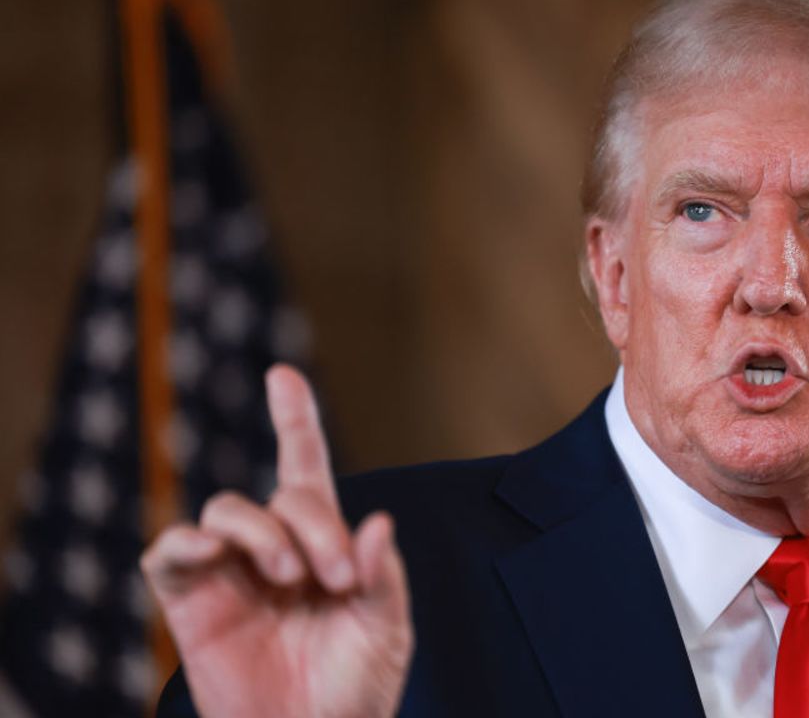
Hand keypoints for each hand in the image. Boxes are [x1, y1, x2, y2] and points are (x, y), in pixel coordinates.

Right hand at [141, 365, 412, 717]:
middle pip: (282, 495)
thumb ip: (382, 575)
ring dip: (263, 532)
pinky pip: (171, 552)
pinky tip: (215, 550)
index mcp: (323, 547)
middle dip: (315, 525)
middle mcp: (274, 549)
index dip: (295, 420)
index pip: (306, 470)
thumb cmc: (354, 691)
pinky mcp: (191, 603)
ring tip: (290, 575)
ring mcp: (230, 574)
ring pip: (228, 509)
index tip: (283, 375)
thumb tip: (378, 520)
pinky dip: (189, 541)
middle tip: (335, 576)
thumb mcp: (385, 631)